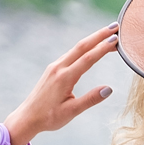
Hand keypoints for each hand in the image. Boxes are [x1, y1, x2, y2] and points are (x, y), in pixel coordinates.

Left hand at [2, 23, 118, 144]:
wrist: (27, 118)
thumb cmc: (49, 117)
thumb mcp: (72, 112)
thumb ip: (90, 99)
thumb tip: (109, 89)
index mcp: (64, 78)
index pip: (88, 59)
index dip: (102, 48)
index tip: (116, 39)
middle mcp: (59, 68)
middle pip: (82, 46)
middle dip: (99, 35)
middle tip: (115, 26)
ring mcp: (55, 67)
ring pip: (76, 48)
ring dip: (93, 39)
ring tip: (108, 34)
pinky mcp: (53, 69)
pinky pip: (71, 53)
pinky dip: (84, 47)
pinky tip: (91, 46)